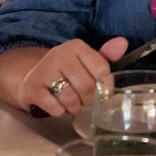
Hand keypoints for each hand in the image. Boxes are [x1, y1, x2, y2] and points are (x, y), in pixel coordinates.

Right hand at [11, 37, 127, 115]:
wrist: (34, 78)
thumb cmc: (67, 71)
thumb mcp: (87, 61)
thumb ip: (106, 56)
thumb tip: (123, 43)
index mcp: (76, 46)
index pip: (102, 70)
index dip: (105, 86)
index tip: (100, 90)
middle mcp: (59, 54)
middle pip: (87, 87)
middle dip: (88, 99)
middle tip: (84, 99)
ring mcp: (44, 70)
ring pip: (71, 99)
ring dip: (74, 107)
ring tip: (71, 102)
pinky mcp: (32, 87)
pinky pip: (55, 108)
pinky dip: (59, 111)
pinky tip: (57, 104)